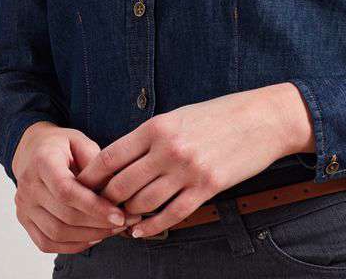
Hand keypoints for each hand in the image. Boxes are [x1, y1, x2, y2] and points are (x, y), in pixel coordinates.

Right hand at [11, 122, 134, 253]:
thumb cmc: (62, 145)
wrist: (33, 151)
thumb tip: (115, 190)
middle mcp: (28, 186)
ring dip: (88, 237)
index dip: (94, 206)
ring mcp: (24, 206)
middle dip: (97, 224)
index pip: (67, 191)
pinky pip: (47, 243)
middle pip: (64, 216)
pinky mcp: (25, 221)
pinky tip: (93, 238)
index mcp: (42, 161)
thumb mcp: (81, 141)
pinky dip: (72, 246)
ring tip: (112, 231)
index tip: (119, 215)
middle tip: (124, 223)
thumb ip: (96, 162)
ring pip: (56, 234)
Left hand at [75, 84, 312, 238]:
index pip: (111, 157)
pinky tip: (142, 231)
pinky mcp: (206, 188)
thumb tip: (121, 160)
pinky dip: (151, 227)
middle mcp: (169, 149)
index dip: (91, 177)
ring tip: (119, 221)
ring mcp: (187, 171)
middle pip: (121, 185)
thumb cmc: (221, 114)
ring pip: (142, 204)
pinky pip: (170, 214)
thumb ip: (151, 136)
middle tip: (96, 210)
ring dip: (126, 216)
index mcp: (158, 126)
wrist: (264, 118)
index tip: (81, 187)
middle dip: (105, 201)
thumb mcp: (180, 115)